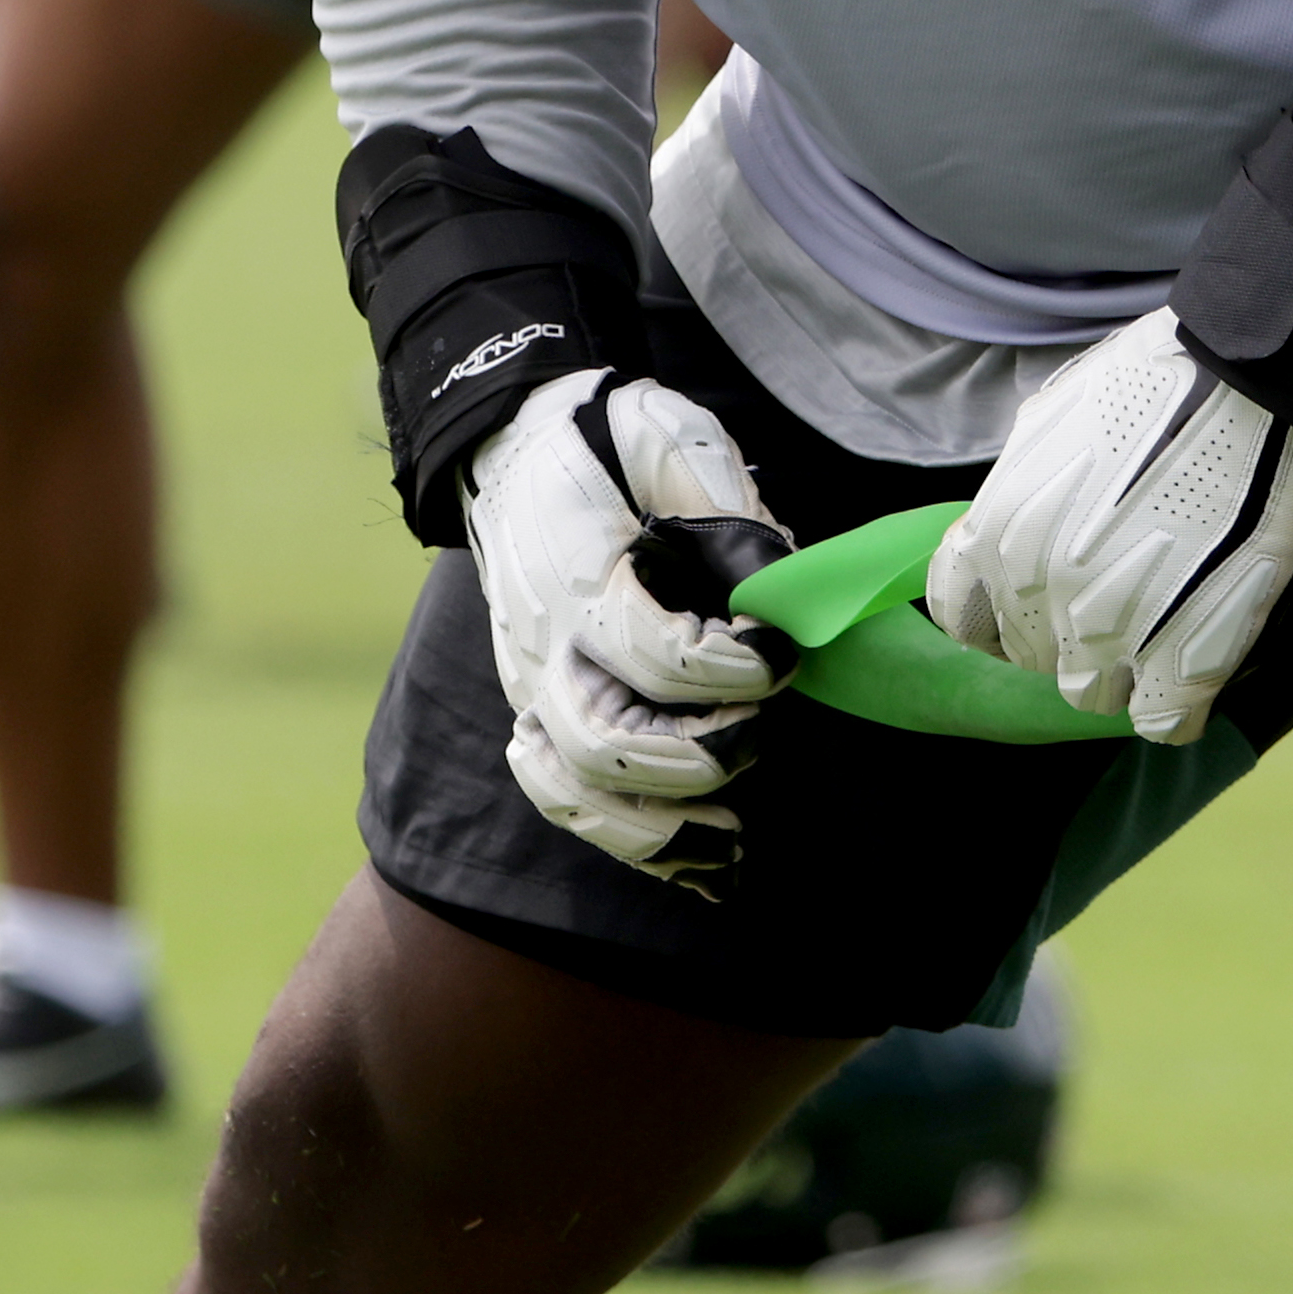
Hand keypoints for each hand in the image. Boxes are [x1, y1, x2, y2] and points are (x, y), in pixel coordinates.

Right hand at [468, 373, 793, 875]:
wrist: (510, 451)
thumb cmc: (603, 443)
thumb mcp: (665, 432)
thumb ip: (720, 500)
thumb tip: (775, 582)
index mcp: (578, 576)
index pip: (652, 651)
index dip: (731, 665)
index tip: (782, 649)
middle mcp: (545, 646)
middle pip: (604, 745)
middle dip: (698, 755)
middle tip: (760, 727)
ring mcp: (534, 689)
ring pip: (577, 795)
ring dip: (660, 829)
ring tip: (737, 838)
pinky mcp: (540, 716)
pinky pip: (569, 803)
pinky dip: (633, 843)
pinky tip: (704, 861)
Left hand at [932, 310, 1292, 748]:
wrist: (1255, 382)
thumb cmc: (1157, 380)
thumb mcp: (1053, 422)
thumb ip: (1025, 490)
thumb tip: (1022, 521)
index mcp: (998, 532)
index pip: (962, 615)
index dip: (1001, 611)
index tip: (1036, 600)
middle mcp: (1038, 593)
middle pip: (1031, 656)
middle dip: (1067, 632)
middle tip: (1121, 597)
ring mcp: (1109, 635)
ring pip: (1090, 695)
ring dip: (1120, 670)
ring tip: (1163, 627)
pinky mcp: (1183, 660)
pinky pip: (1163, 722)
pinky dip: (1177, 704)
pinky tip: (1197, 665)